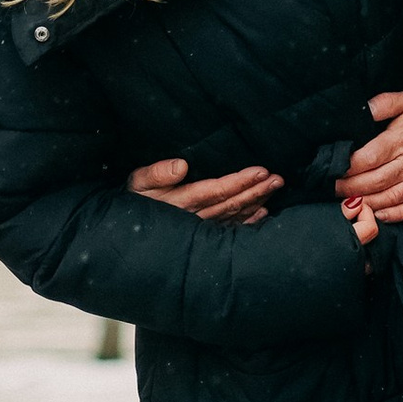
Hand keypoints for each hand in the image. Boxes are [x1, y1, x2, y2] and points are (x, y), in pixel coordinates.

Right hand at [127, 155, 282, 227]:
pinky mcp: (202, 236)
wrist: (124, 232)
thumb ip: (156, 173)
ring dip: (257, 202)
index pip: (218, 190)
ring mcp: (201, 229)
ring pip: (235, 216)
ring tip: (275, 189)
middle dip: (256, 190)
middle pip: (232, 203)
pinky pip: (230, 230)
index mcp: (182, 202)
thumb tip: (181, 165)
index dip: (241, 181)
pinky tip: (264, 214)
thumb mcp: (136, 183)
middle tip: (279, 179)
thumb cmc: (133, 200)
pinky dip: (248, 222)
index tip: (262, 171)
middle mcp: (195, 218)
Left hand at [337, 91, 402, 227]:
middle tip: (332, 189)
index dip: (348, 166)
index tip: (334, 168)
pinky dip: (392, 214)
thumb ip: (385, 103)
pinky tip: (377, 214)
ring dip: (366, 202)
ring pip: (388, 197)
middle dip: (350, 187)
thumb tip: (363, 108)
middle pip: (374, 181)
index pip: (368, 158)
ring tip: (348, 203)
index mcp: (400, 141)